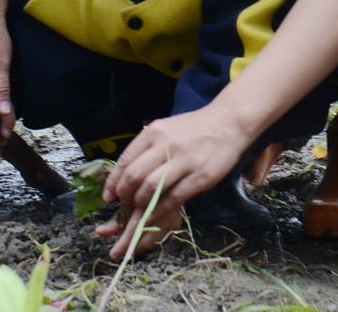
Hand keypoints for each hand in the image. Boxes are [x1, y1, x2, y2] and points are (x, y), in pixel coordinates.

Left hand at [100, 105, 246, 255]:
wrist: (228, 123)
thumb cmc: (193, 129)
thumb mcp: (165, 129)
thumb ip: (146, 149)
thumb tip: (124, 175)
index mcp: (154, 132)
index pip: (125, 161)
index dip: (113, 183)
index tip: (109, 197)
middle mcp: (166, 145)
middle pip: (134, 177)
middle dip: (124, 196)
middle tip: (124, 205)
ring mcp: (184, 161)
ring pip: (151, 189)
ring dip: (140, 204)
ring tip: (138, 209)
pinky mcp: (200, 177)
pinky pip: (173, 199)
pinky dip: (159, 211)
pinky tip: (154, 215)